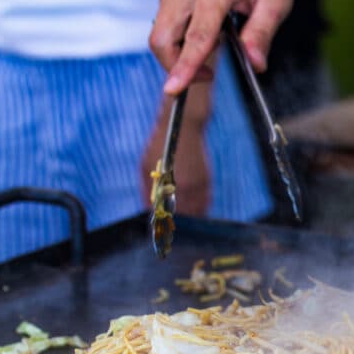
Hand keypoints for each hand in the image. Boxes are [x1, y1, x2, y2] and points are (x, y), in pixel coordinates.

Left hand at [141, 98, 211, 216]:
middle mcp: (186, 186)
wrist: (185, 127)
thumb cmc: (160, 144)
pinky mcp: (206, 179)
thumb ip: (147, 187)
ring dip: (190, 217)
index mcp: (169, 183)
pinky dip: (200, 208)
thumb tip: (147, 207)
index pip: (167, 211)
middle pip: (183, 213)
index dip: (163, 220)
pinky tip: (195, 211)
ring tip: (183, 221)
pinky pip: (205, 200)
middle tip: (170, 225)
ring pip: (197, 209)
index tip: (160, 225)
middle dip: (176, 220)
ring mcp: (199, 183)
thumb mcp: (146, 164)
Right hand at [150, 0, 293, 94]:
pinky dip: (179, 34)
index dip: (185, 66)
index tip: (174, 88)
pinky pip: (164, 18)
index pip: (197, 35)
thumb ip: (261, 33)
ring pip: (161, 29)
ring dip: (179, 50)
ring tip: (216, 44)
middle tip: (207, 74)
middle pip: (163, 36)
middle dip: (175, 65)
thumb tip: (255, 64)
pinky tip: (204, 30)